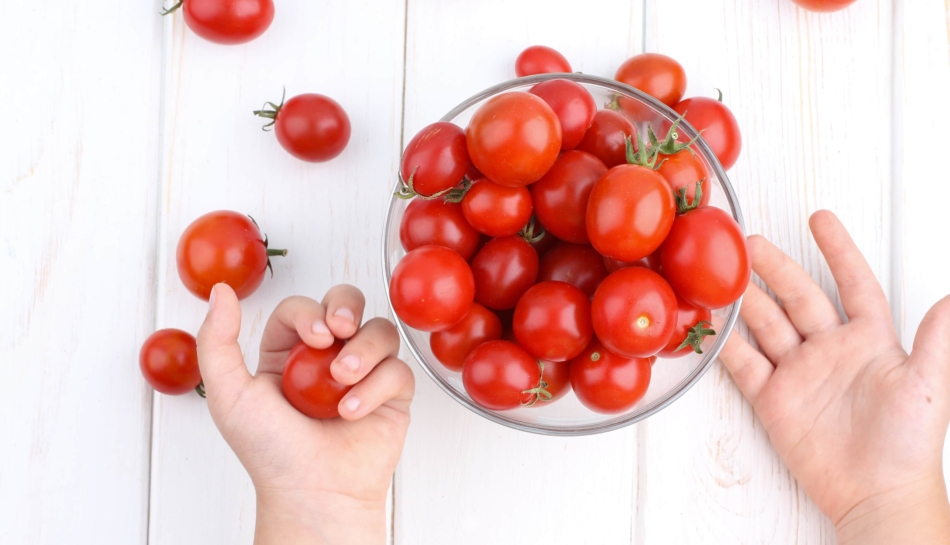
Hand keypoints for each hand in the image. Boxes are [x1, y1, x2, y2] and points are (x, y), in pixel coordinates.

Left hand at [196, 283, 413, 544]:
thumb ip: (217, 342)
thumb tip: (221, 291)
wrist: (312, 494)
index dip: (310, 313)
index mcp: (288, 352)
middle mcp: (328, 356)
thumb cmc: (270, 451)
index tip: (313, 338)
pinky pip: (398, 369)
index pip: (302, 309)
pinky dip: (378, 386)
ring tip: (344, 378)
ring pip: (380, 330)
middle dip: (347, 306)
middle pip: (348, 302)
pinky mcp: (392, 394)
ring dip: (365, 349)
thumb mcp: (228, 394)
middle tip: (340, 328)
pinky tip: (353, 413)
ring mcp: (363, 373)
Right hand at [719, 210, 949, 543]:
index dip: (838, 250)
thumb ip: (937, 341)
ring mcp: (798, 372)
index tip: (819, 220)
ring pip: (766, 324)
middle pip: (797, 296)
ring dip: (745, 299)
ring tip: (722, 276)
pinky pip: (743, 364)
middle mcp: (830, 349)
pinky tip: (712, 325)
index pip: (852, 283)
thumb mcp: (930, 387)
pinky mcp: (773, 398)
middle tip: (748, 242)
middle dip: (773, 266)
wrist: (877, 494)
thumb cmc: (908, 444)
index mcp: (869, 339)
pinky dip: (725, 344)